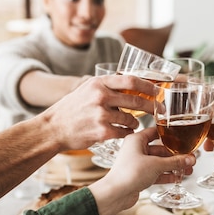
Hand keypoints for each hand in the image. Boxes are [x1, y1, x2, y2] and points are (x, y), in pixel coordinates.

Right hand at [40, 74, 156, 150]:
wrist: (53, 128)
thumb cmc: (72, 109)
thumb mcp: (87, 90)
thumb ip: (107, 87)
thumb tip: (134, 86)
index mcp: (98, 83)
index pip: (131, 80)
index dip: (149, 86)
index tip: (159, 91)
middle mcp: (100, 96)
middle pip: (136, 100)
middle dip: (152, 106)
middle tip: (160, 110)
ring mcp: (100, 114)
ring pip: (131, 119)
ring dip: (135, 123)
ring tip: (132, 124)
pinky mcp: (101, 131)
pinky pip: (124, 132)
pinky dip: (127, 133)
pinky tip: (123, 133)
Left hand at [89, 127, 195, 214]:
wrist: (116, 194)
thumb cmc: (128, 174)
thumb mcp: (156, 165)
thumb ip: (175, 162)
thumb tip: (190, 159)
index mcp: (136, 140)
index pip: (155, 132)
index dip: (169, 134)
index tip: (181, 136)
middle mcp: (136, 150)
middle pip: (160, 149)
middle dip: (175, 155)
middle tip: (188, 157)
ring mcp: (137, 163)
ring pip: (159, 162)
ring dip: (173, 166)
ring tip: (187, 169)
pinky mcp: (139, 176)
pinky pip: (156, 173)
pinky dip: (166, 175)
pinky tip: (177, 178)